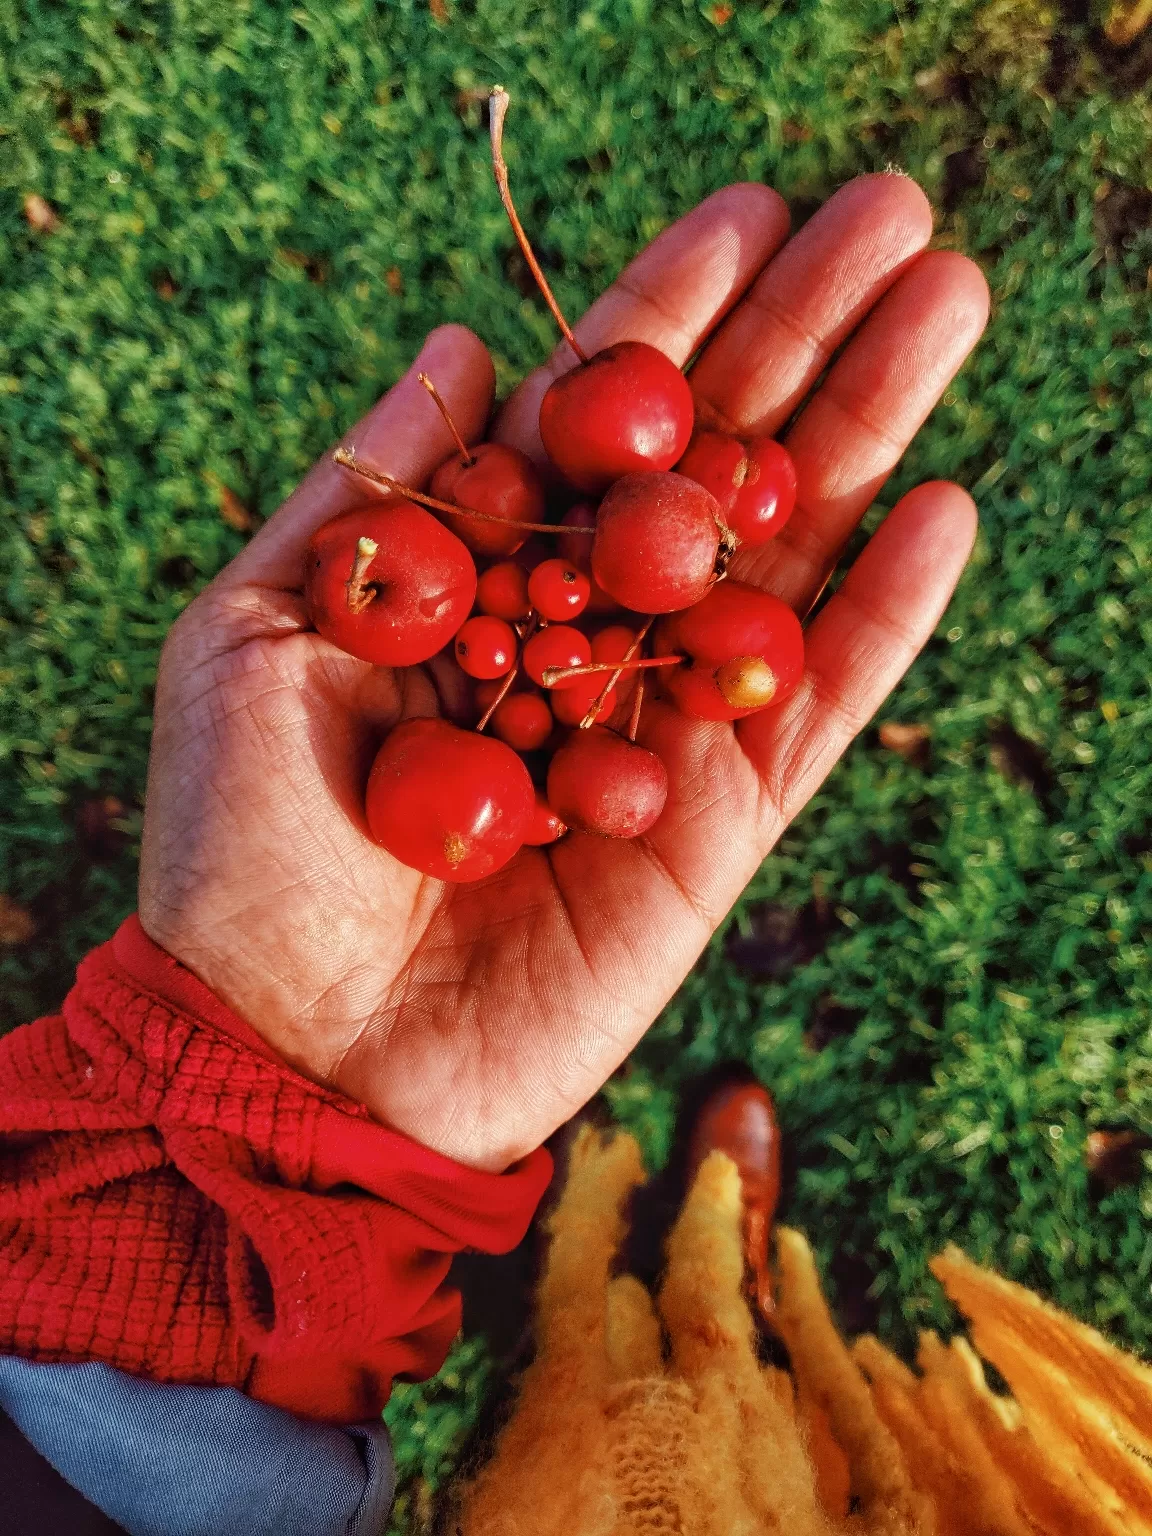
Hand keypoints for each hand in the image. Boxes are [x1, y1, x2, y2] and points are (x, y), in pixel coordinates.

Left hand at [139, 175, 987, 1171]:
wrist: (289, 1055)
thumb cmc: (243, 852)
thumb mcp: (248, 638)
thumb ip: (366, 492)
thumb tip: (465, 340)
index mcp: (473, 585)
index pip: (587, 424)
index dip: (667, 314)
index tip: (749, 209)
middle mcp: (578, 641)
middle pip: (704, 470)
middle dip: (797, 341)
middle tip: (896, 217)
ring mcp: (658, 732)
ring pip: (778, 564)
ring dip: (866, 435)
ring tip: (947, 305)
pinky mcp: (715, 832)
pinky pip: (812, 712)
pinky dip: (878, 618)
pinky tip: (942, 508)